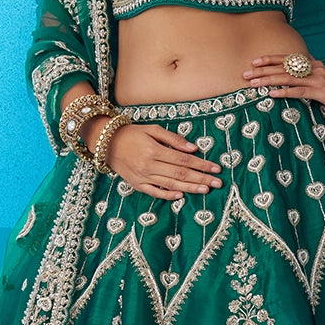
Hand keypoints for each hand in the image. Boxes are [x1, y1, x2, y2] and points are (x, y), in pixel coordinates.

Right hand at [82, 118, 223, 201]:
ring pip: (171, 184)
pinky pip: (155, 192)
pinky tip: (181, 195)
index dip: (201, 164)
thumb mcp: (153, 130)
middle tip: (218, 182)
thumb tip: (193, 148)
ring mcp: (143, 177)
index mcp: (154, 150)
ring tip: (206, 189)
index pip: (183, 159)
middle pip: (180, 173)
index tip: (216, 168)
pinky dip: (168, 195)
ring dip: (190, 188)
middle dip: (201, 178)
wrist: (107, 144)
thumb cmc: (132, 134)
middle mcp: (149, 165)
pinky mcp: (137, 185)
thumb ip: (173, 139)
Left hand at [243, 54, 324, 131]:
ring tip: (253, 83)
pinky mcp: (324, 92)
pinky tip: (272, 94)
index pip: (288, 59)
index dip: (270, 59)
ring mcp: (320, 79)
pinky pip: (300, 91)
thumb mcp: (318, 87)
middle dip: (263, 70)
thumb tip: (283, 82)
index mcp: (314, 65)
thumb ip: (304, 81)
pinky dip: (285, 92)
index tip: (253, 61)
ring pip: (289, 77)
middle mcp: (316, 68)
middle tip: (245, 74)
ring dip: (269, 80)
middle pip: (285, 67)